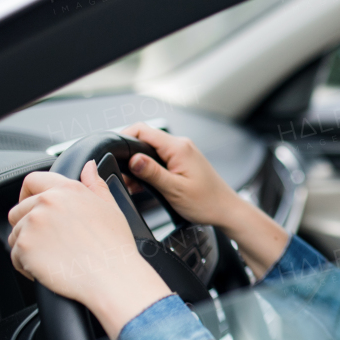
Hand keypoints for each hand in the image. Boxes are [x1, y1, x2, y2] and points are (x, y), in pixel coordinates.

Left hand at [8, 161, 170, 339]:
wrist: (111, 276)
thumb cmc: (114, 246)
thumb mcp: (110, 208)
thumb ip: (95, 184)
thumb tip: (89, 167)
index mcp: (68, 190)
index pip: (33, 180)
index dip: (27, 194)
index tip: (31, 206)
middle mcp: (47, 202)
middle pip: (18, 210)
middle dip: (27, 226)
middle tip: (49, 242)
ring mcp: (33, 223)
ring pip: (15, 234)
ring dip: (27, 247)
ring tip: (52, 258)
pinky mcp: (24, 246)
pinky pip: (14, 256)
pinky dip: (26, 266)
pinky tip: (48, 268)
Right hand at [121, 122, 289, 278]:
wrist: (225, 210)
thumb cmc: (206, 202)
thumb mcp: (174, 190)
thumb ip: (152, 173)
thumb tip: (133, 159)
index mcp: (178, 148)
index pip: (143, 130)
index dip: (124, 138)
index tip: (114, 153)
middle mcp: (181, 145)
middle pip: (145, 139)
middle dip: (130, 156)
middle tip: (124, 177)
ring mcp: (182, 152)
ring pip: (151, 150)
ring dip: (139, 165)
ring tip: (134, 185)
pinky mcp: (183, 161)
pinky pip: (160, 159)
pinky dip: (149, 169)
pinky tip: (145, 185)